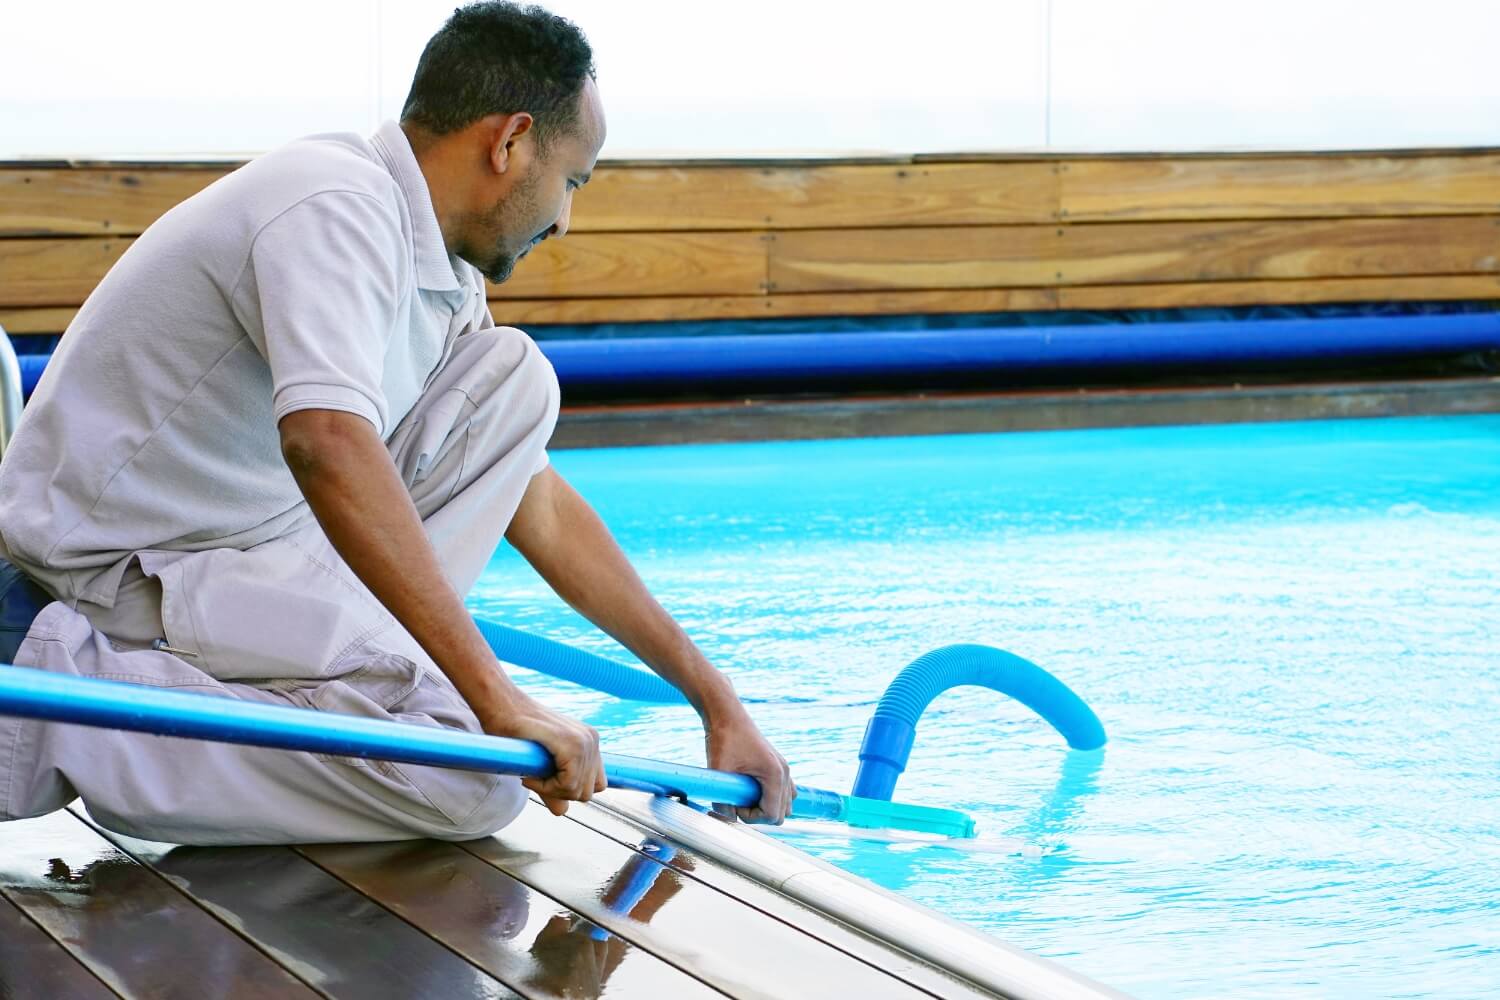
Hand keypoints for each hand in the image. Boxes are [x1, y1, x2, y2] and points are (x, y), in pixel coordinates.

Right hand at [476, 689, 605, 815]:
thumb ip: (555, 786)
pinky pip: (567, 784)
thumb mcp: (541, 764)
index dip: (569, 791)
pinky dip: (546, 787)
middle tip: (535, 779)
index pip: (594, 786)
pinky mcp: (571, 743)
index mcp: (590, 742)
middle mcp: (592, 739)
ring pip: (577, 791)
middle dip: (560, 794)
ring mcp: (584, 740)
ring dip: (551, 791)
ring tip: (531, 775)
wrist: (500, 705)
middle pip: (587, 792)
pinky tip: (529, 775)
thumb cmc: (516, 732)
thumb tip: (562, 811)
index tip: (544, 780)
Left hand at [705, 709, 794, 823]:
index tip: (734, 805)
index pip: (772, 815)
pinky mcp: (777, 765)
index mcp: (775, 774)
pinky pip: (783, 791)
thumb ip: (723, 801)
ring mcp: (783, 768)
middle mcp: (784, 772)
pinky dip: (769, 796)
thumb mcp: (720, 772)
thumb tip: (727, 819)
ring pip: (785, 803)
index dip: (751, 818)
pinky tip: (750, 788)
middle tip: (738, 802)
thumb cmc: (724, 740)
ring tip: (745, 796)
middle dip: (758, 814)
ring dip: (766, 806)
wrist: (726, 715)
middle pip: (781, 813)